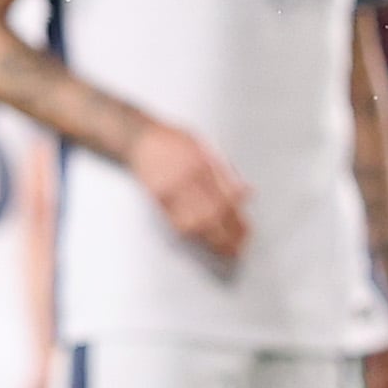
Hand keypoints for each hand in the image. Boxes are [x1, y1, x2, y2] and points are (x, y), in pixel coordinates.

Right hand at [125, 119, 251, 261]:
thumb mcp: (205, 146)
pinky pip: (175, 220)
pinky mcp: (158, 196)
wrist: (140, 137)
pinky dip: (190, 232)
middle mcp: (190, 176)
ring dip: (212, 239)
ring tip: (223, 250)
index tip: (247, 230)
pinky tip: (198, 239)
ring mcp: (173, 188)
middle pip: (215, 213)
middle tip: (239, 247)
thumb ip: (225, 169)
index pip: (229, 197)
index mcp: (206, 163)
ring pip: (196, 221)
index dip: (240, 217)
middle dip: (230, 234)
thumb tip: (246, 192)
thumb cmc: (171, 140)